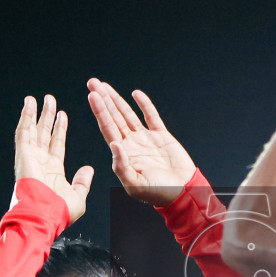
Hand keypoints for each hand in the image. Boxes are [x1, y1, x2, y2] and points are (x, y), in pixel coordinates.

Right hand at [13, 94, 93, 224]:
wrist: (44, 215)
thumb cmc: (59, 212)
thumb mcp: (78, 196)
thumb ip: (82, 182)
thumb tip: (88, 170)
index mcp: (52, 170)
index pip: (56, 144)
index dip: (59, 129)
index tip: (63, 115)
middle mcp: (40, 162)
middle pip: (43, 134)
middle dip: (47, 117)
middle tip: (50, 101)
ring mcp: (31, 157)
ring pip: (32, 130)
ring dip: (36, 113)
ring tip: (38, 98)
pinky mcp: (24, 154)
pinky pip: (24, 132)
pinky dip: (25, 117)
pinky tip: (29, 104)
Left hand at [86, 79, 196, 206]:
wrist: (183, 192)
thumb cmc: (158, 193)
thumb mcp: (135, 184)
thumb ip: (122, 166)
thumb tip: (114, 144)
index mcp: (123, 154)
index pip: (107, 128)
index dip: (100, 111)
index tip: (92, 96)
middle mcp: (131, 144)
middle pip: (113, 117)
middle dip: (104, 100)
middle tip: (93, 82)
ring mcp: (146, 139)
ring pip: (128, 114)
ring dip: (117, 100)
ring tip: (105, 86)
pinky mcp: (161, 136)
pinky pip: (151, 117)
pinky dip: (144, 105)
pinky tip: (135, 94)